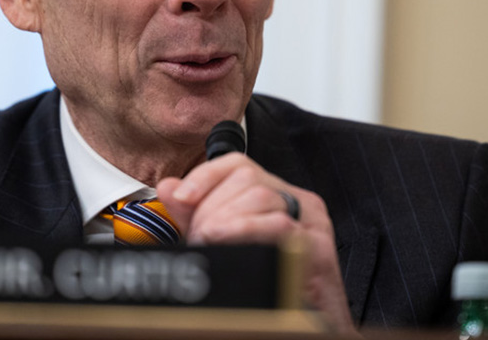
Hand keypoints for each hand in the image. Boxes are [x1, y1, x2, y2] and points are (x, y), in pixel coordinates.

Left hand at [156, 153, 358, 335]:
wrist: (302, 326)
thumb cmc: (269, 290)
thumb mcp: (222, 243)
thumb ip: (196, 214)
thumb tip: (169, 187)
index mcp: (276, 195)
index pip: (238, 164)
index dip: (205, 176)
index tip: (182, 197)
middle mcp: (296, 202)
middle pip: (247, 177)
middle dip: (212, 206)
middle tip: (198, 237)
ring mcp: (311, 223)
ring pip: (260, 196)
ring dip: (224, 220)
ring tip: (210, 245)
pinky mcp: (319, 247)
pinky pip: (279, 225)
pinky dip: (245, 230)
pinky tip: (226, 243)